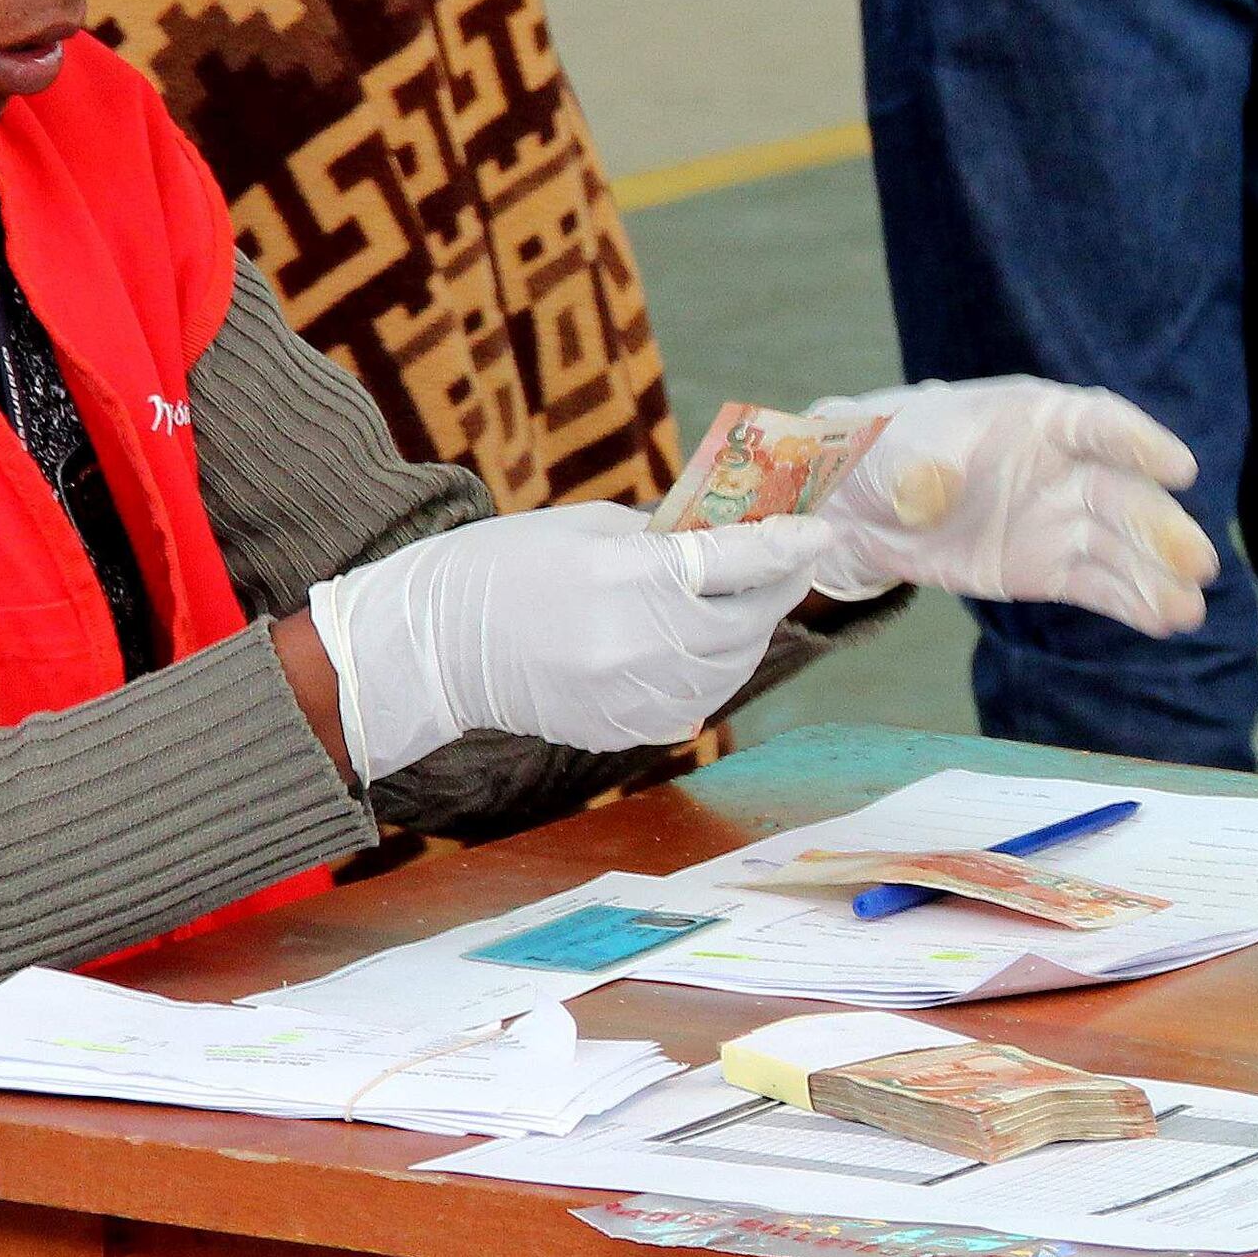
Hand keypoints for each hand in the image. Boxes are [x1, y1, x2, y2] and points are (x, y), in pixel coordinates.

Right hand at [301, 505, 836, 780]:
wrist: (435, 646)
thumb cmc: (506, 566)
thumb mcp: (590, 527)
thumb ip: (668, 537)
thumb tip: (730, 537)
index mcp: (629, 577)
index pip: (738, 562)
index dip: (789, 546)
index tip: (822, 532)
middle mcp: (639, 643)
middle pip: (746, 621)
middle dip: (776, 589)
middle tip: (791, 564)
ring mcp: (633, 695)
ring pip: (731, 667)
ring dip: (748, 633)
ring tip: (746, 603)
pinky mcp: (625, 729)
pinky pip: (696, 701)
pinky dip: (710, 672)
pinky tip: (699, 646)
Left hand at [798, 375, 1217, 631]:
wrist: (869, 503)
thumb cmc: (892, 452)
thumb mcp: (895, 451)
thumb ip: (920, 470)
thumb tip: (929, 492)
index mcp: (1038, 419)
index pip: (1100, 425)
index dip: (1141, 444)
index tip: (1180, 470)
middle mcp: (1066, 467)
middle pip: (1124, 497)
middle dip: (1162, 530)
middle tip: (1199, 563)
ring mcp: (1063, 520)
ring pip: (1120, 548)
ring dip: (1158, 577)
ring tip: (1189, 611)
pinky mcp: (1051, 567)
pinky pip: (1099, 585)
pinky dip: (1132, 603)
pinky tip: (1165, 621)